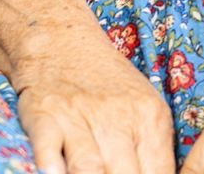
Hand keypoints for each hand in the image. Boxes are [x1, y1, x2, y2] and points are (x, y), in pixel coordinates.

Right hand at [12, 45, 174, 173]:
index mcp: (151, 117)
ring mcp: (80, 117)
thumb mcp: (144, 108)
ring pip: (91, 169)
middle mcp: (119, 117)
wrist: (62, 43)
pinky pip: (49, 150)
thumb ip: (152, 148)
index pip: (158, 172)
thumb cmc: (109, 84)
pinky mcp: (45, 117)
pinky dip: (53, 168)